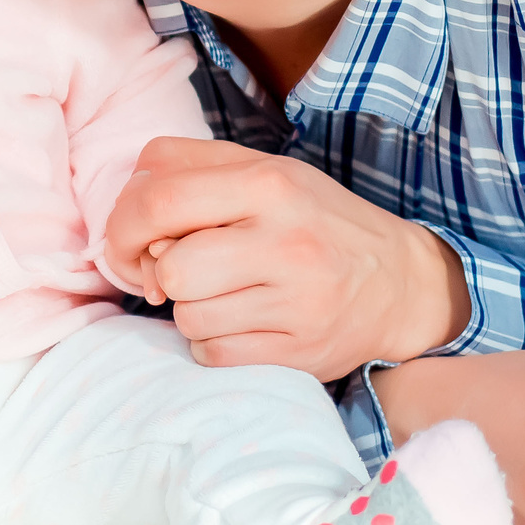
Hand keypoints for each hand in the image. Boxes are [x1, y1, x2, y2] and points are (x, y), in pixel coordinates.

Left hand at [104, 137, 468, 380]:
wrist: (402, 284)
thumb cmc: (314, 221)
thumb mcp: (264, 171)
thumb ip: (191, 170)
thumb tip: (129, 206)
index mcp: (269, 183)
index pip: (159, 198)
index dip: (122, 224)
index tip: (127, 239)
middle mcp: (285, 240)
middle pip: (168, 268)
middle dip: (157, 273)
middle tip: (175, 270)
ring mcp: (297, 301)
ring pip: (187, 316)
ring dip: (189, 309)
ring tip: (224, 293)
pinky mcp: (300, 352)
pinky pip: (211, 353)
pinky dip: (211, 342)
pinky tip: (241, 322)